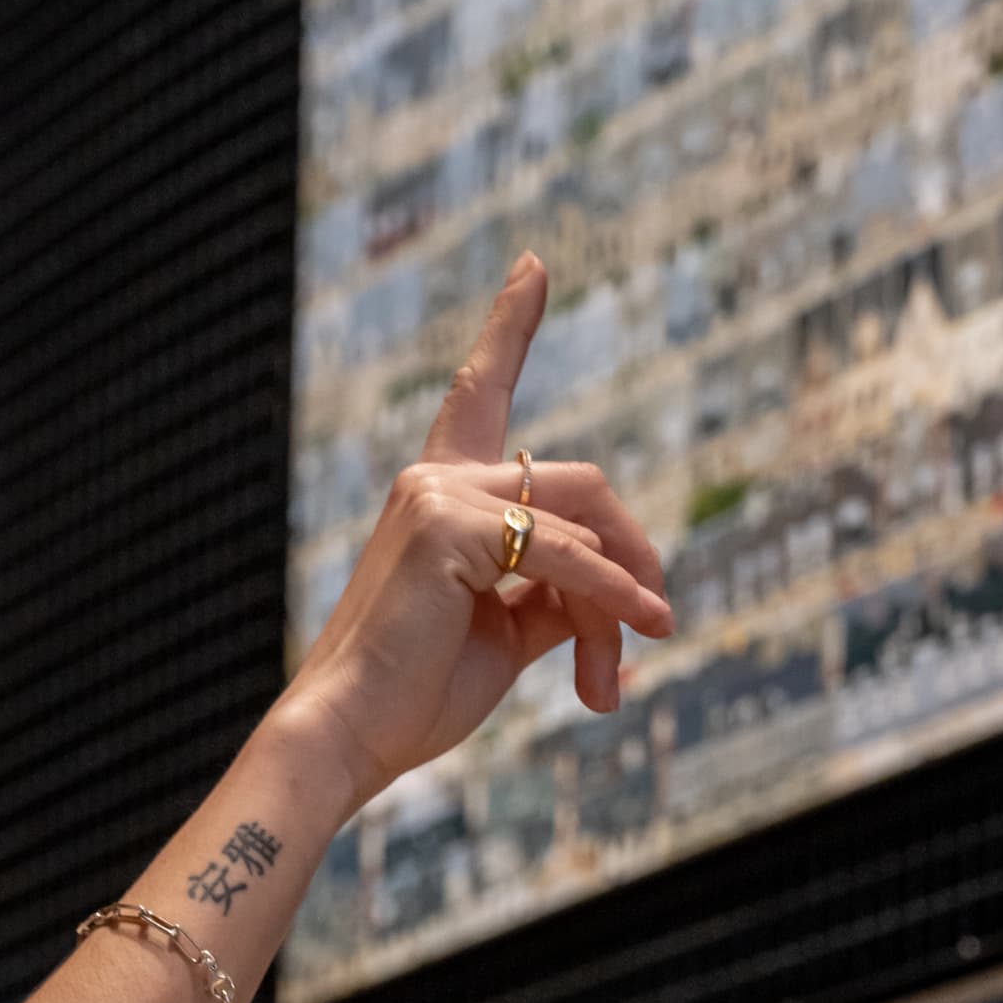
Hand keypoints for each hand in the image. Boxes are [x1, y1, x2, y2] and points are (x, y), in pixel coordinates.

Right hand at [278, 256, 674, 817]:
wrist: (349, 738)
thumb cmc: (416, 695)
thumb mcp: (504, 633)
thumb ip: (555, 593)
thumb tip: (618, 588)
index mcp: (438, 494)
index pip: (481, 394)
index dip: (509, 324)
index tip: (535, 264)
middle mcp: (433, 478)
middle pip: (582, 485)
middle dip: (631, 557)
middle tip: (653, 630)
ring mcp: (436, 495)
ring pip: (583, 522)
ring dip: (619, 600)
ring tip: (611, 681)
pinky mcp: (447, 528)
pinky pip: (565, 556)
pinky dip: (615, 595)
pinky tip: (646, 627)